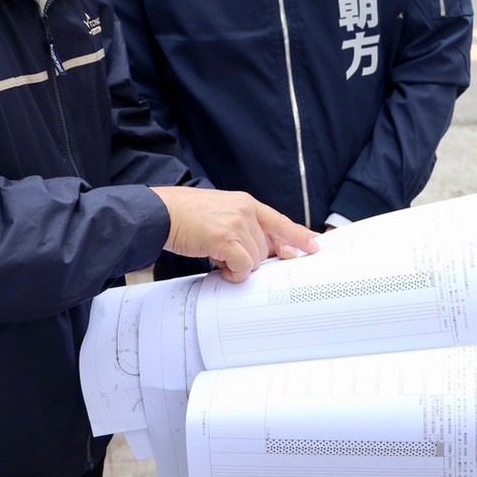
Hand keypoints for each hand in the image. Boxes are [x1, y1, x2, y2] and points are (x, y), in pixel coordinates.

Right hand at [153, 187, 318, 281]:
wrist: (161, 212)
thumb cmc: (187, 216)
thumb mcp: (221, 214)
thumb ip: (244, 227)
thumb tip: (266, 251)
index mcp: (246, 203)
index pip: (281, 221)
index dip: (299, 235)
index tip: (315, 245)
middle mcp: (246, 211)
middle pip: (266, 249)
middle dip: (250, 259)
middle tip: (226, 256)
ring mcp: (237, 224)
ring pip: (255, 260)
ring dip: (238, 266)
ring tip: (217, 256)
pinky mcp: (226, 239)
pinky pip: (244, 267)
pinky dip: (234, 273)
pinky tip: (221, 268)